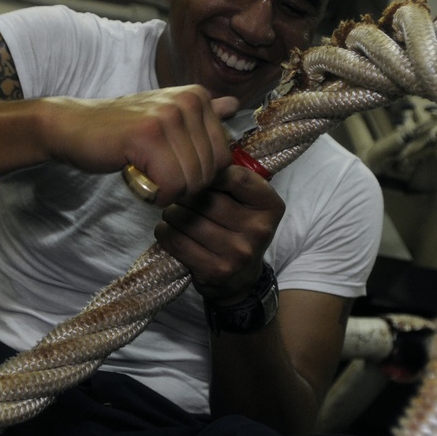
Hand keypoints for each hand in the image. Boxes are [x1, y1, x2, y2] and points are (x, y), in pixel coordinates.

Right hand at [43, 86, 237, 204]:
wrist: (74, 127)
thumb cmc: (123, 130)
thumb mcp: (167, 116)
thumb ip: (202, 115)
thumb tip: (235, 105)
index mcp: (198, 96)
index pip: (224, 156)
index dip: (199, 174)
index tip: (171, 165)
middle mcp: (189, 101)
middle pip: (211, 171)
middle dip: (185, 186)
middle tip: (156, 174)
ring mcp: (169, 116)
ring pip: (192, 180)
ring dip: (169, 191)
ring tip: (146, 174)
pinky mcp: (147, 135)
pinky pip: (172, 184)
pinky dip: (155, 194)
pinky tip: (139, 180)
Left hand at [154, 165, 285, 303]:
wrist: (240, 280)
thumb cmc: (238, 231)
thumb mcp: (248, 204)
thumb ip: (231, 181)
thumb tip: (196, 154)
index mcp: (270, 206)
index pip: (235, 177)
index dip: (210, 173)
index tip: (197, 176)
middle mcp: (258, 230)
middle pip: (207, 199)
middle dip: (186, 195)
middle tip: (178, 196)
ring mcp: (238, 252)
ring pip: (189, 220)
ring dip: (172, 214)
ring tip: (173, 213)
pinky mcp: (216, 270)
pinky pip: (178, 242)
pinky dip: (166, 233)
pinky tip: (168, 230)